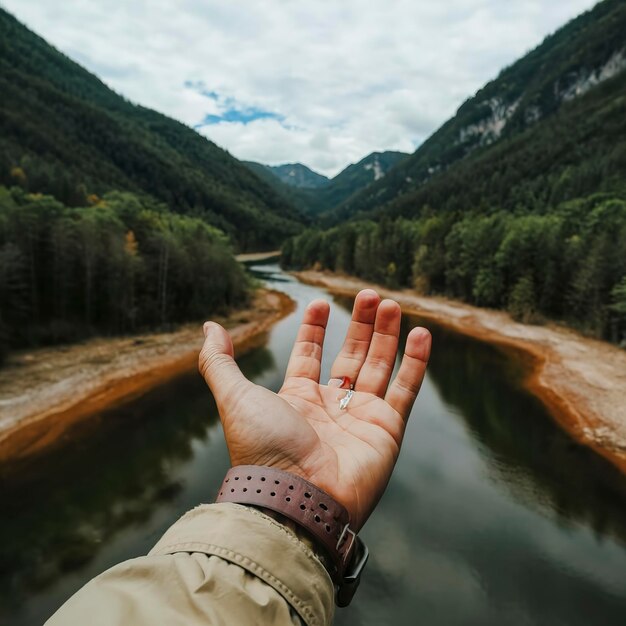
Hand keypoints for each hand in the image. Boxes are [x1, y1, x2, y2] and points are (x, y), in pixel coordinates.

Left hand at [199, 289, 430, 530]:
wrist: (296, 498)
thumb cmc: (263, 449)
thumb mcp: (234, 396)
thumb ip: (219, 362)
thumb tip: (210, 327)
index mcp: (297, 398)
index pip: (309, 353)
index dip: (315, 327)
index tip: (320, 301)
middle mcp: (330, 407)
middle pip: (351, 355)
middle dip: (360, 324)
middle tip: (369, 295)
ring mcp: (361, 418)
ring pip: (379, 366)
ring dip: (386, 334)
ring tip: (389, 304)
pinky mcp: (387, 429)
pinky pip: (405, 390)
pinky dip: (415, 362)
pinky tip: (421, 333)